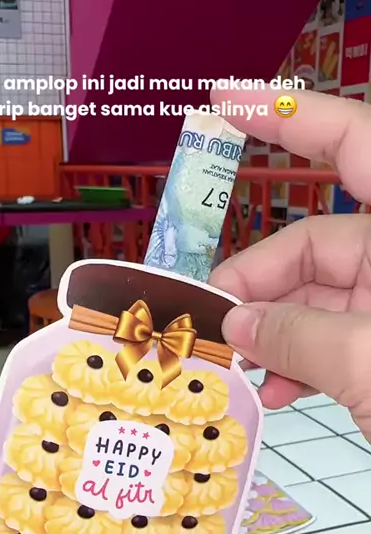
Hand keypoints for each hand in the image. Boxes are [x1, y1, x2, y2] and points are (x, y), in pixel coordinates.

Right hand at [209, 88, 370, 439]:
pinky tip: (275, 390)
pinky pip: (335, 341)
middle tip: (215, 325)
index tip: (225, 105)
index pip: (356, 146)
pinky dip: (300, 363)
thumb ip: (300, 340)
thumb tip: (237, 325)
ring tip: (237, 367)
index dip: (289, 119)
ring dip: (273, 332)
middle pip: (317, 245)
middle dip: (258, 282)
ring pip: (320, 300)